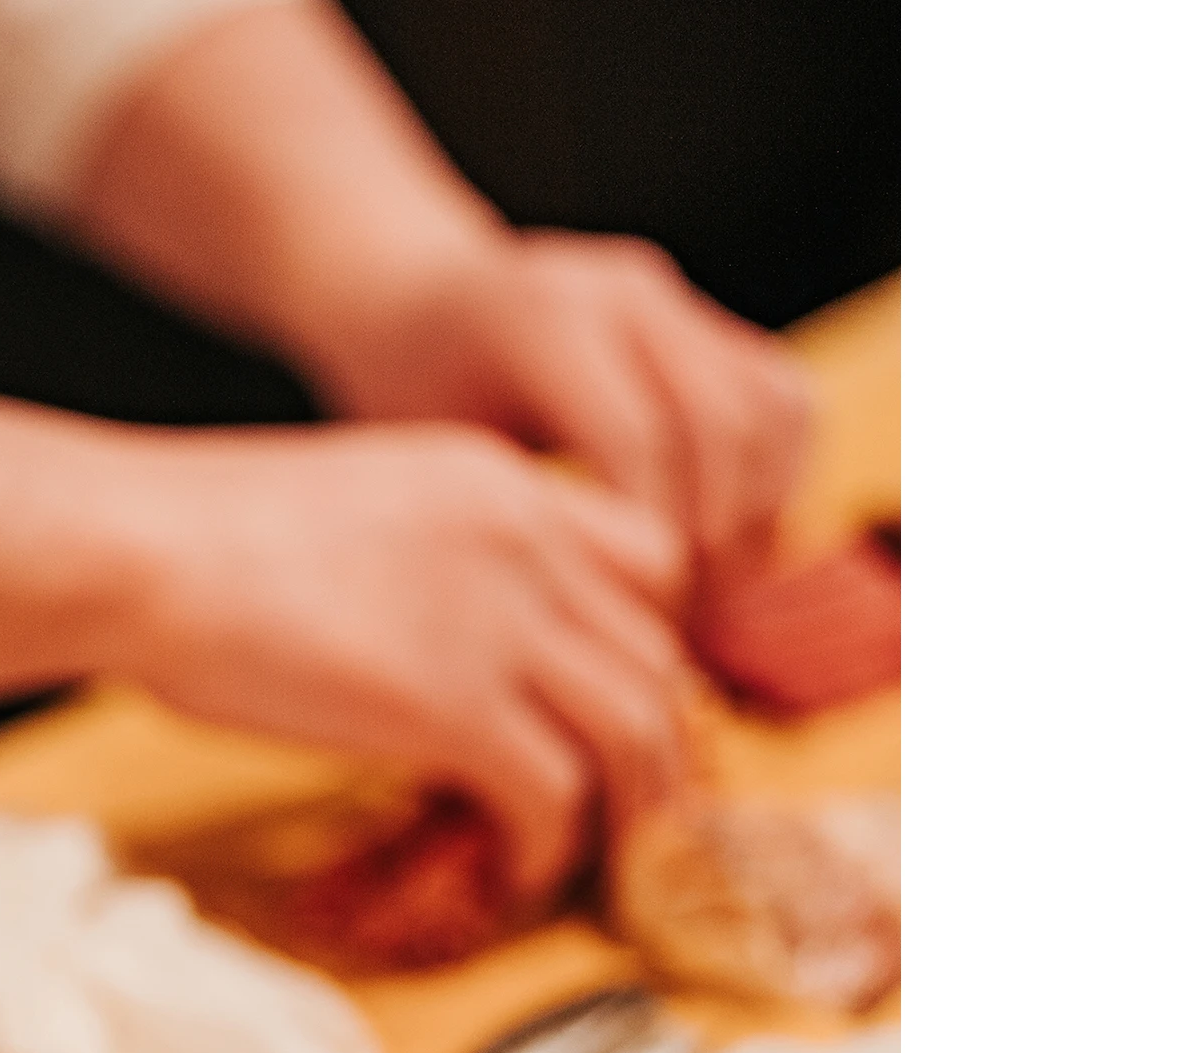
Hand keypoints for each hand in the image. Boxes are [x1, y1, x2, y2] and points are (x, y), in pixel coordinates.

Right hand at [112, 421, 690, 910]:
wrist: (137, 547)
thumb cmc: (190, 538)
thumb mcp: (346, 517)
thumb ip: (418, 568)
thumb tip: (415, 648)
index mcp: (498, 484)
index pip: (644, 558)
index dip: (644, 644)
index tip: (610, 707)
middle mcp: (527, 540)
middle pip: (657, 650)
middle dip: (656, 743)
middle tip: (629, 807)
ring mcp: (498, 622)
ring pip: (635, 725)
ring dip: (625, 807)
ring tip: (594, 858)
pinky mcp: (452, 709)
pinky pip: (552, 795)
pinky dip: (546, 848)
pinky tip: (512, 875)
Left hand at [307, 232, 813, 577]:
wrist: (416, 303)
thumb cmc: (404, 398)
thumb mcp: (425, 456)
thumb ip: (500, 517)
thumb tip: (577, 628)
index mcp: (544, 319)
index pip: (639, 439)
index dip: (652, 543)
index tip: (640, 626)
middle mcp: (624, 293)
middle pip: (722, 423)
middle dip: (717, 539)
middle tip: (691, 627)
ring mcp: (672, 300)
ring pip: (769, 407)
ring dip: (759, 513)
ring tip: (718, 598)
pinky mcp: (704, 318)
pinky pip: (779, 398)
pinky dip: (776, 478)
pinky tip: (734, 550)